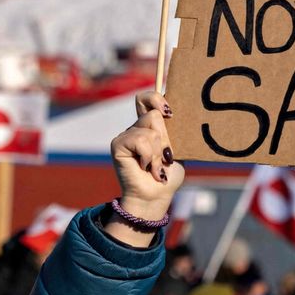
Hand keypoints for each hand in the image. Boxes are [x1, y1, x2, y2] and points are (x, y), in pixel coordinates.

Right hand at [108, 92, 184, 238]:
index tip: (169, 113)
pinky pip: (140, 140)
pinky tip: (146, 168)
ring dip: (158, 153)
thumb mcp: (177, 149)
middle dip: (166, 139)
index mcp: (151, 126)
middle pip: (154, 114)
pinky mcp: (118, 144)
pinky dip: (148, 156)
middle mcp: (136, 128)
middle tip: (166, 157)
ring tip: (157, 168)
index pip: (147, 98)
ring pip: (150, 130)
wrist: (156, 196)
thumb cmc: (168, 174)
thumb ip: (174, 131)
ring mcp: (126, 135)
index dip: (156, 98)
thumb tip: (174, 114)